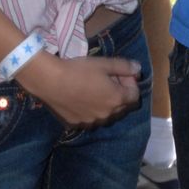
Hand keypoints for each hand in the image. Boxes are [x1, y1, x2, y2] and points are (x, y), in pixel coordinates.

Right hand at [17, 51, 140, 127]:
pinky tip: (80, 98)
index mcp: (117, 99)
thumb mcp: (104, 63)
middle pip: (122, 106)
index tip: (118, 74)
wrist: (50, 81)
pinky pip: (90, 118)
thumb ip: (124, 67)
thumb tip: (138, 69)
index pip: (135, 95)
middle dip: (119, 93)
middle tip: (106, 79)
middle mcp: (107, 115)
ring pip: (106, 114)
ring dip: (105, 104)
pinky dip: (90, 110)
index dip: (130, 82)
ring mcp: (92, 122)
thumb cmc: (79, 69)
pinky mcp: (78, 125)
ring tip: (92, 89)